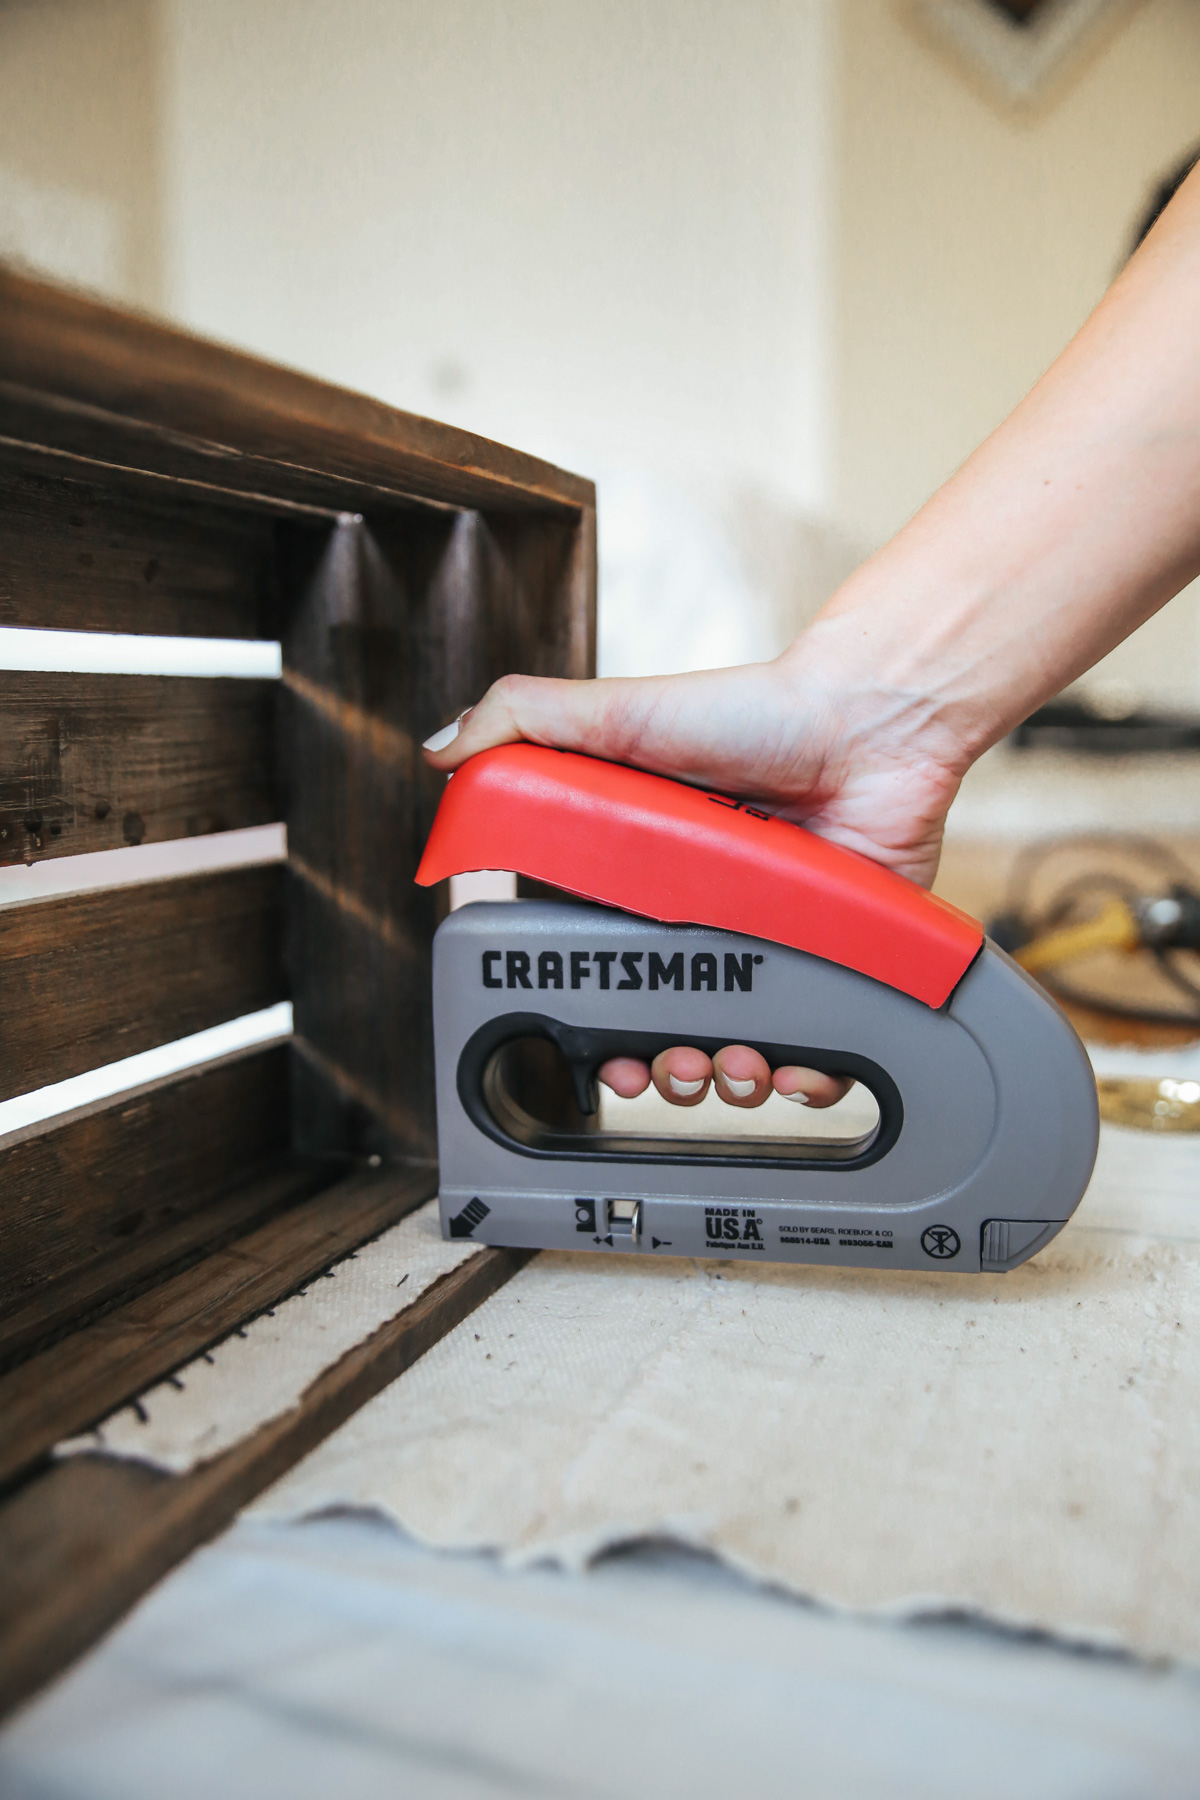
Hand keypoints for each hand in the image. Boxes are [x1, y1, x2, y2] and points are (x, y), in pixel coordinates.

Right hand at [423, 622, 968, 1107]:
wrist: (868, 723)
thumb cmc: (753, 710)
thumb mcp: (619, 710)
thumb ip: (524, 718)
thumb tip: (441, 749)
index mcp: (645, 875)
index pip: (603, 966)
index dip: (592, 1016)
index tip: (592, 1047)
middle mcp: (706, 915)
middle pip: (669, 1021)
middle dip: (658, 1068)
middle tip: (662, 1068)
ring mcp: (772, 939)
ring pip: (739, 1045)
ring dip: (728, 1080)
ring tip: (734, 1069)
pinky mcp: (837, 953)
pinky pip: (821, 1038)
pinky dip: (810, 1074)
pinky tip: (799, 1071)